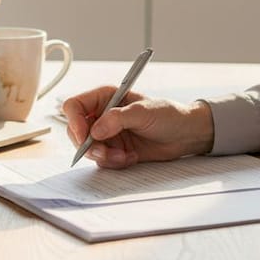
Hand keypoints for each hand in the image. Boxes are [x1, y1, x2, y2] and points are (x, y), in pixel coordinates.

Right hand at [62, 87, 214, 168]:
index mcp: (106, 97)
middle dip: (89, 146)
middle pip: (76, 131)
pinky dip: (114, 162)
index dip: (74, 122)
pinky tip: (131, 157)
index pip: (75, 106)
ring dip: (104, 156)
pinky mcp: (114, 149)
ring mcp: (107, 133)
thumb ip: (118, 119)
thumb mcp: (144, 112)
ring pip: (88, 149)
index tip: (85, 137)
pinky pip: (102, 160)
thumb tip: (95, 130)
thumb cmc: (168, 114)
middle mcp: (102, 114)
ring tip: (124, 155)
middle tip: (105, 153)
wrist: (184, 135)